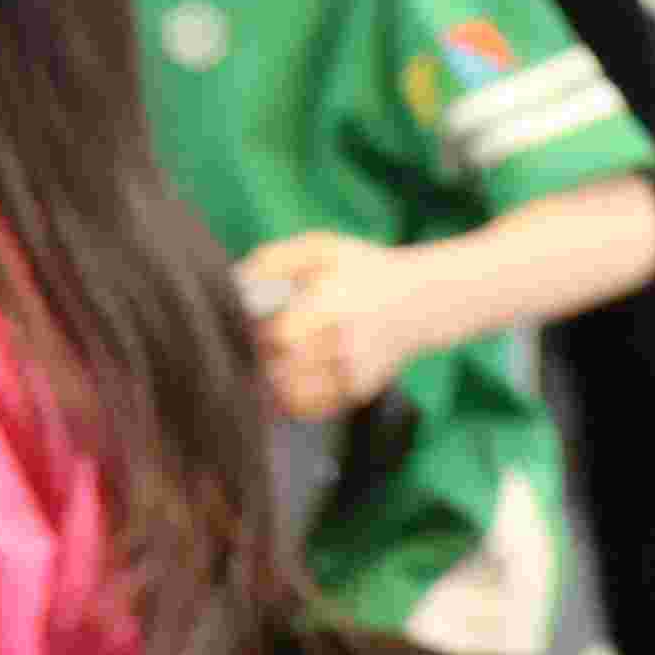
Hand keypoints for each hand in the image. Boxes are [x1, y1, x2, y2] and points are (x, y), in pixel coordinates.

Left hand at [239, 233, 414, 423]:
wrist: (420, 301)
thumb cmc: (363, 269)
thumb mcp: (321, 248)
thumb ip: (275, 260)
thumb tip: (234, 282)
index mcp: (332, 307)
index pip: (278, 336)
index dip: (254, 334)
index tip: (244, 325)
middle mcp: (344, 346)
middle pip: (281, 370)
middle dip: (258, 359)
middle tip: (249, 345)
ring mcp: (353, 374)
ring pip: (292, 395)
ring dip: (270, 382)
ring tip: (266, 362)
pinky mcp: (357, 391)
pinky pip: (310, 407)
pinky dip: (290, 397)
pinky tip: (287, 377)